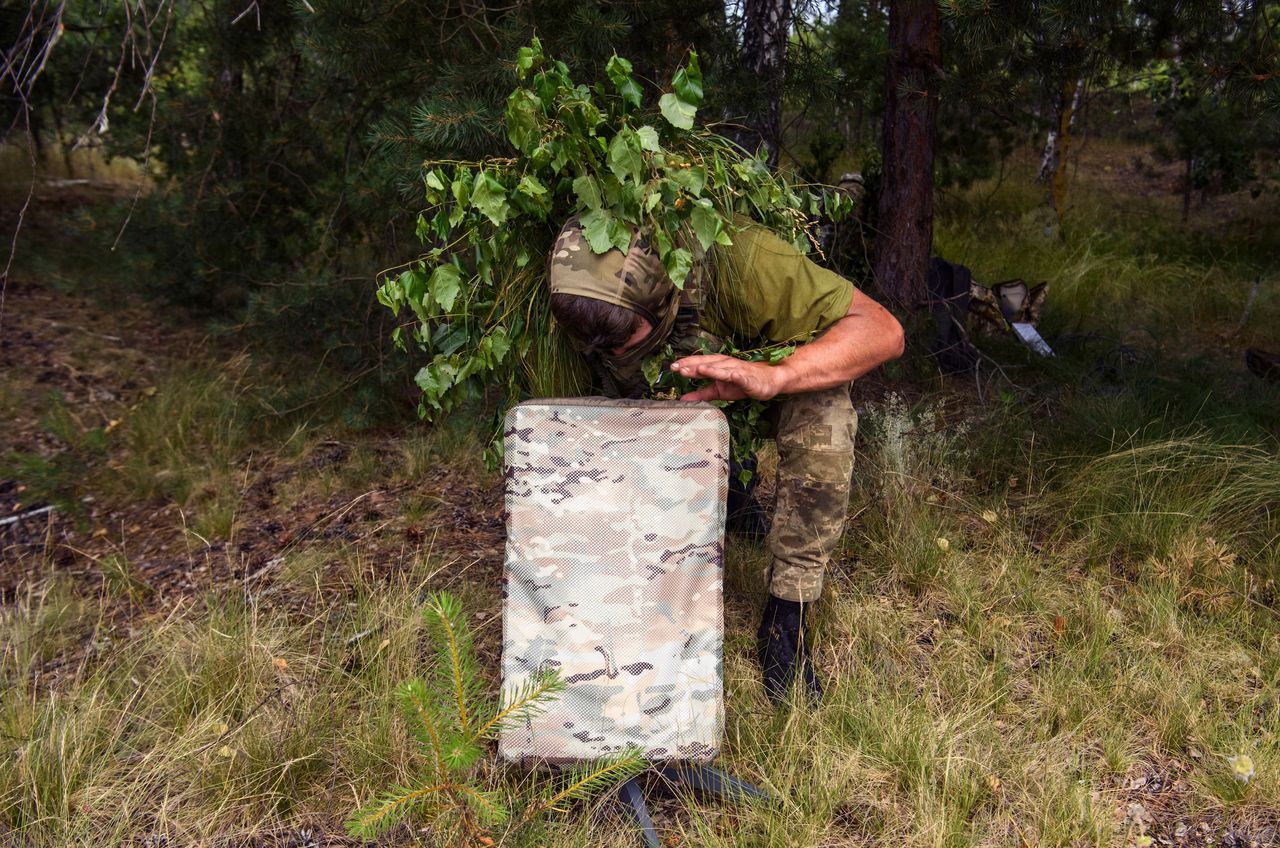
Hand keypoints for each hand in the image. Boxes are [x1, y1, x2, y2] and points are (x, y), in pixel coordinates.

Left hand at [670, 355, 787, 401]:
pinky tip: (730, 375)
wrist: (768, 381)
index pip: (700, 364)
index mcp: (718, 366)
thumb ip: (701, 394)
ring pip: (723, 368)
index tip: (672, 367)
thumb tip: (683, 398)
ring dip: (712, 368)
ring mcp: (738, 370)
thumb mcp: (718, 391)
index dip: (687, 365)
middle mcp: (726, 365)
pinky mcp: (749, 378)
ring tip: (700, 369)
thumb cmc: (742, 384)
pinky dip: (736, 375)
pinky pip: (742, 376)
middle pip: (708, 363)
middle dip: (694, 365)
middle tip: (679, 367)